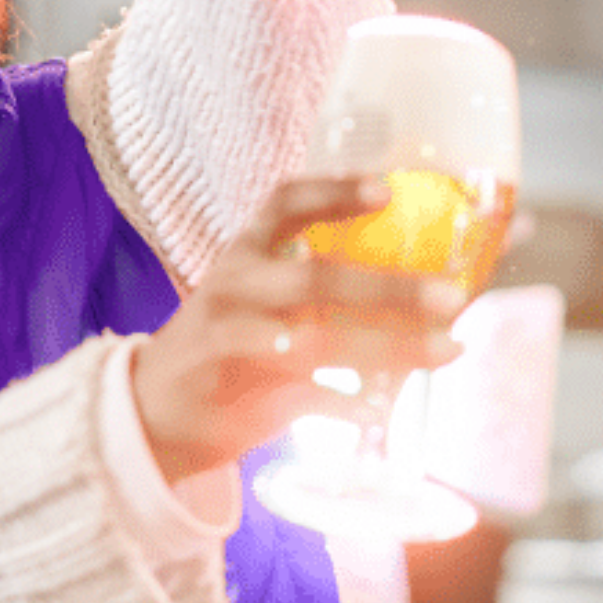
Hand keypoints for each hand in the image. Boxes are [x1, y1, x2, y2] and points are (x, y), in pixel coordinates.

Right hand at [131, 176, 461, 483]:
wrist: (150, 408)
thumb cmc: (223, 345)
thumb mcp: (253, 299)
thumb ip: (314, 286)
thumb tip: (418, 282)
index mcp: (244, 254)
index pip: (285, 205)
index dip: (335, 193)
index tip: (388, 190)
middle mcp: (236, 287)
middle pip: (316, 278)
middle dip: (390, 287)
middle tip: (452, 295)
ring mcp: (232, 339)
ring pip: (317, 340)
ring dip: (389, 347)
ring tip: (448, 351)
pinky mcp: (231, 391)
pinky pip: (301, 397)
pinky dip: (346, 404)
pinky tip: (382, 413)